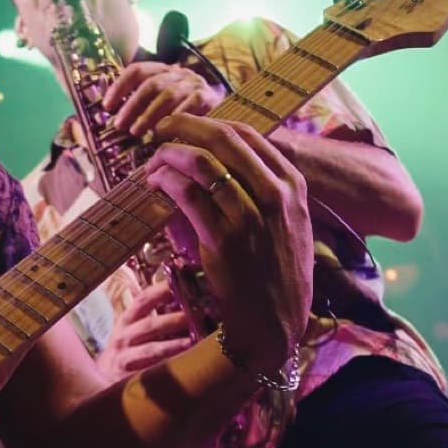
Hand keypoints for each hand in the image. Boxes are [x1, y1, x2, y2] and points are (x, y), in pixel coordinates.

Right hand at [95, 281, 196, 383]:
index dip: (160, 291)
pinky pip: (150, 372)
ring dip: (173, 344)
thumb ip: (152, 318)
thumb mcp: (131, 331)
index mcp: (126, 321)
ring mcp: (125, 358)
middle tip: (195, 316)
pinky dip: (167, 368)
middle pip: (149, 324)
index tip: (180, 285)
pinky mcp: (128, 378)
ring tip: (192, 341)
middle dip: (173, 319)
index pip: (142, 301)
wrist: (100, 380)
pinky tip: (182, 366)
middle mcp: (124, 337)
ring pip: (151, 349)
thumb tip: (186, 305)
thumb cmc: (126, 351)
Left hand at [102, 60, 218, 140]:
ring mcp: (194, 83)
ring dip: (149, 115)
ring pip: (168, 95)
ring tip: (136, 132)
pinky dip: (176, 117)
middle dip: (132, 105)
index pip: (138, 70)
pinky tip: (164, 132)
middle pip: (151, 84)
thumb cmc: (183, 109)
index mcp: (163, 70)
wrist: (221, 108)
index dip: (120, 86)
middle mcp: (178, 73)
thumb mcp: (161, 101)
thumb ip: (141, 104)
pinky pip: (190, 104)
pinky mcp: (208, 96)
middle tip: (119, 125)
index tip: (106, 106)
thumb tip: (112, 116)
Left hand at [145, 116, 312, 379]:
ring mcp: (251, 215)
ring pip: (202, 162)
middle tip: (161, 129)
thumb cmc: (276, 273)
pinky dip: (166, 181)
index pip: (249, 134)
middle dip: (186, 127)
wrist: (274, 322)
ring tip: (153, 161)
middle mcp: (277, 195)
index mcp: (294, 185)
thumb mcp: (289, 224)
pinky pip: (188, 194)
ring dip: (169, 155)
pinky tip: (155, 183)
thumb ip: (269, 190)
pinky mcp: (224, 238)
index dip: (211, 124)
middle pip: (225, 139)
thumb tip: (227, 162)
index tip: (187, 127)